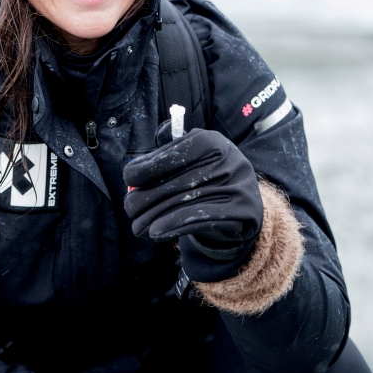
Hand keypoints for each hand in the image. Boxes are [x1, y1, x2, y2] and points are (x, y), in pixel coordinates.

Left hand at [122, 128, 262, 243]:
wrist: (243, 204)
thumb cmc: (206, 179)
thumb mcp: (190, 161)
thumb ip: (163, 161)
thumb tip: (132, 172)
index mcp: (212, 141)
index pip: (173, 154)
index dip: (147, 167)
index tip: (128, 179)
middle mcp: (228, 159)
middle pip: (176, 181)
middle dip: (147, 197)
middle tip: (130, 208)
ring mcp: (238, 184)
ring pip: (185, 202)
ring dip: (155, 216)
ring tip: (137, 226)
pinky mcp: (243, 210)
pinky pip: (201, 218)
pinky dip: (174, 225)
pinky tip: (156, 231)